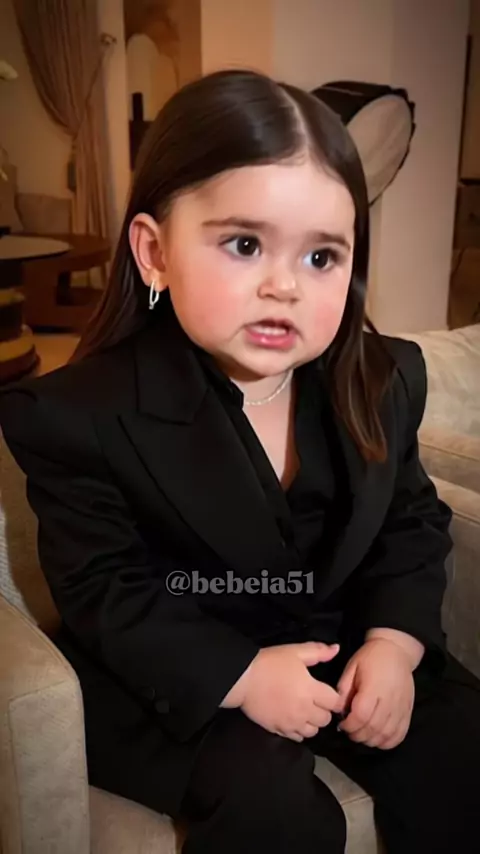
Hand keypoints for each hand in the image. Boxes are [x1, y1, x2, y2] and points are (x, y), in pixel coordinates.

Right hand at [221, 641, 342, 741]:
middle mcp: (304, 710)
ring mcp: (291, 722)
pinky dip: (298, 730)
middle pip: (325, 720)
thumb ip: (318, 651)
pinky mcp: (279, 730)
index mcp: (311, 690)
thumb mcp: (295, 651)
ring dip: (312, 723)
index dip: (334, 698)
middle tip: (315, 701)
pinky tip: (293, 719)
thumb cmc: (270, 662)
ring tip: (304, 711)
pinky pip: (297, 738)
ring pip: (313, 732)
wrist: (243, 678)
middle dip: (323, 710)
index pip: (335, 703)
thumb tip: (336, 649)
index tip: (328, 693)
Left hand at [336, 638, 414, 749]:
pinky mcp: (408, 711)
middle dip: (358, 735)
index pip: (361, 715)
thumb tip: (338, 711)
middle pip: (373, 728)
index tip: (342, 724)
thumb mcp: (352, 667)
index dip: (349, 725)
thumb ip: (344, 689)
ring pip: (387, 734)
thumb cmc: (370, 657)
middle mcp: (389, 699)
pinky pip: (400, 734)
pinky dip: (388, 741)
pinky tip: (378, 738)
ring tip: (362, 734)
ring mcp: (401, 707)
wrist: (396, 650)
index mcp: (373, 687)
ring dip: (371, 740)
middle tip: (350, 731)